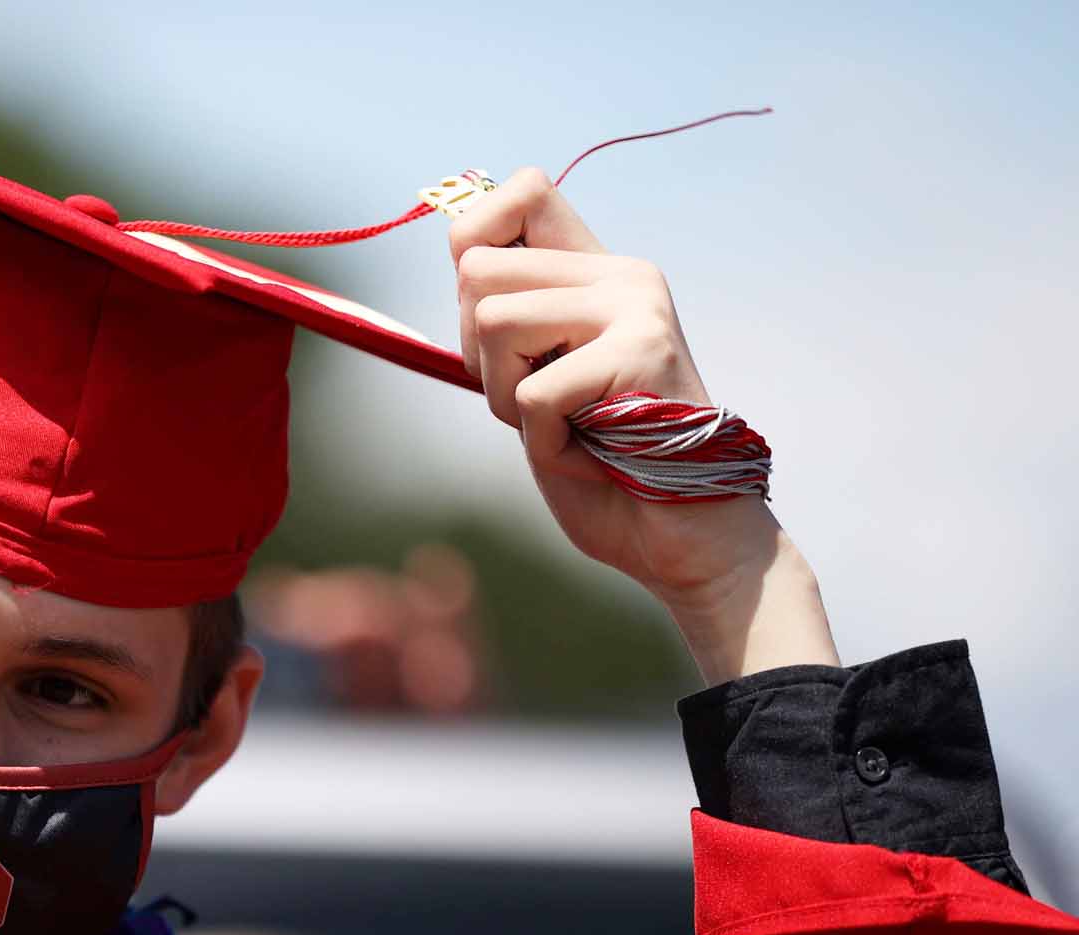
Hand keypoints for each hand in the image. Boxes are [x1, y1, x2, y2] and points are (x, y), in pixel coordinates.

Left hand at [449, 170, 838, 682]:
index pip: (524, 190)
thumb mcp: (541, 381)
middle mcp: (622, 276)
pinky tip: (592, 456)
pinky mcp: (642, 353)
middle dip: (479, 356)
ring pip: (493, 323)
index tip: (483, 312)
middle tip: (536, 401)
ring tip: (567, 428)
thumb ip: (510, 323)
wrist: (683, 538)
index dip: (474, 236)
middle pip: (477, 272)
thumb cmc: (606, 467)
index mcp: (598, 273)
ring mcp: (636, 309)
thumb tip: (458, 255)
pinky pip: (532, 395)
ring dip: (508, 402)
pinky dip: (544, 446)